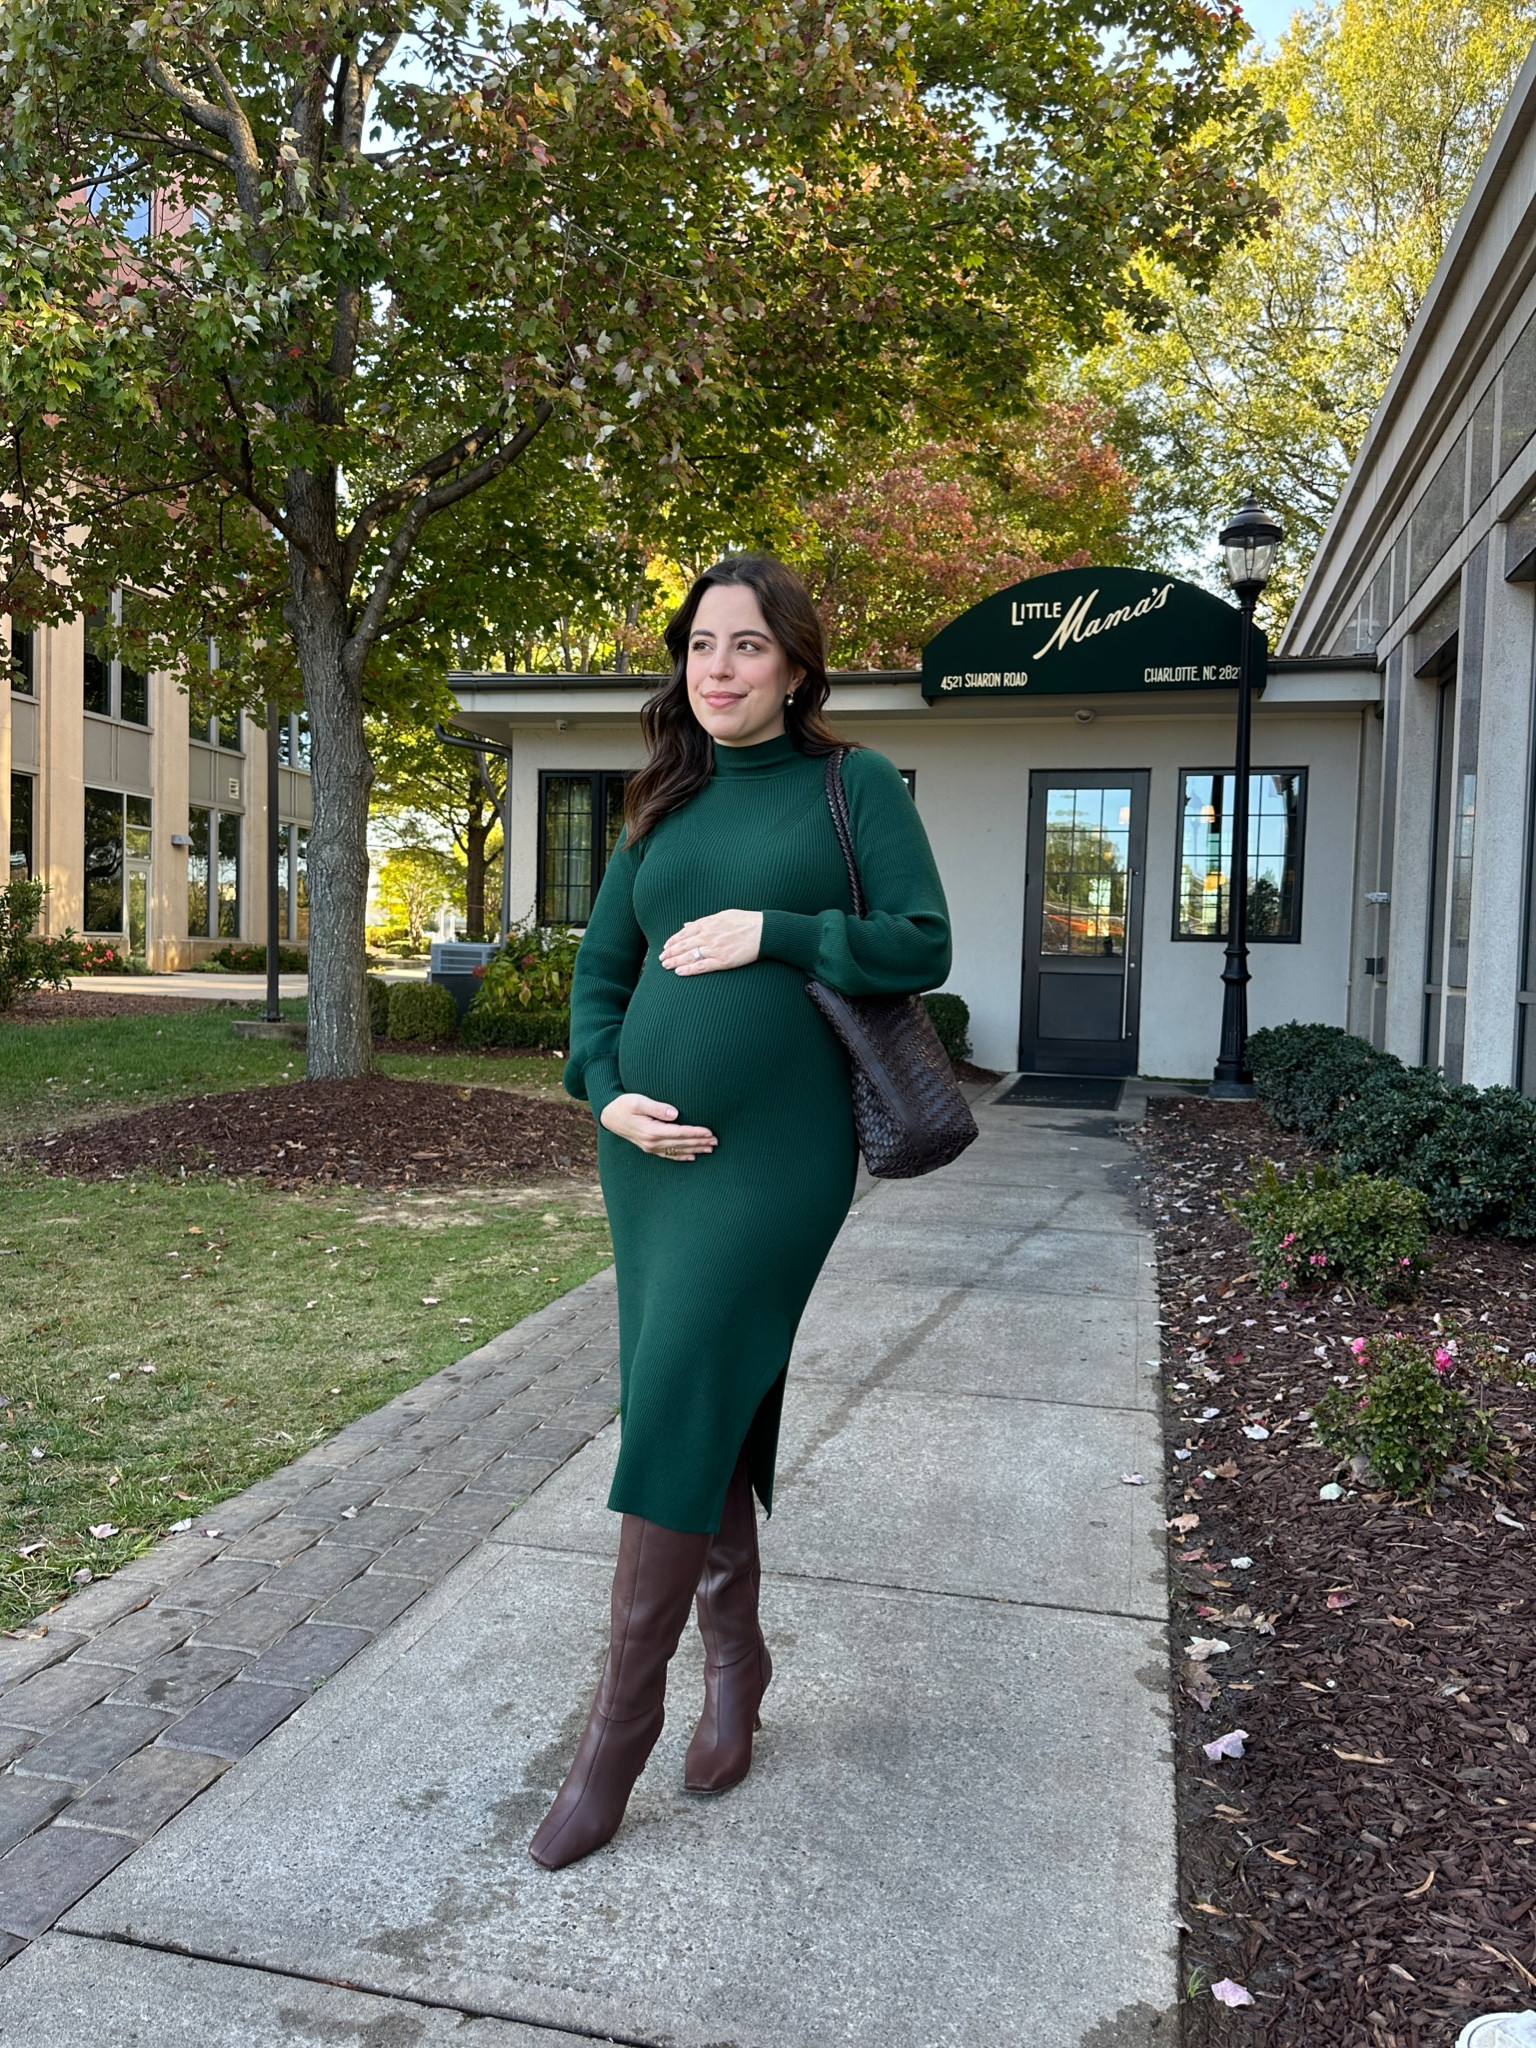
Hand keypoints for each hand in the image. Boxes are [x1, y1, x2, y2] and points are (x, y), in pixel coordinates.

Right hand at [600, 1092, 717, 1160]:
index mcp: (651, 1131)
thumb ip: (657, 1107)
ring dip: (695, 1149)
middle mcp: (652, 1142)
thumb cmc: (624, 1104)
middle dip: (700, 1142)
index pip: (679, 1133)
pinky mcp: (649, 1148)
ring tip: (710, 1148)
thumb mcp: (639, 1101)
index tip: (709, 1132)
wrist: (609, 1115)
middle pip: (681, 1143)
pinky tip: (692, 1157)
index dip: (696, 1133)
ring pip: (677, 1150)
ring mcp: (650, 1147)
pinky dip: (682, 1156)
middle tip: (716, 1141)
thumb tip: (675, 1113)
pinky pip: (669, 1154)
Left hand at [659, 909, 763, 975]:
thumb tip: (687, 925)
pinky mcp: (723, 961)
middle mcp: (708, 936)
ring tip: (665, 966)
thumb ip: (703, 921)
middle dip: (670, 952)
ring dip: (675, 961)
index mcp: (708, 923)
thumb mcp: (723, 915)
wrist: (764, 931)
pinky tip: (679, 972)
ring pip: (689, 956)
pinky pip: (702, 966)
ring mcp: (715, 949)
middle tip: (661, 959)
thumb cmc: (746, 921)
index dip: (673, 941)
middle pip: (684, 945)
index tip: (665, 946)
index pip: (684, 933)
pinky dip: (689, 970)